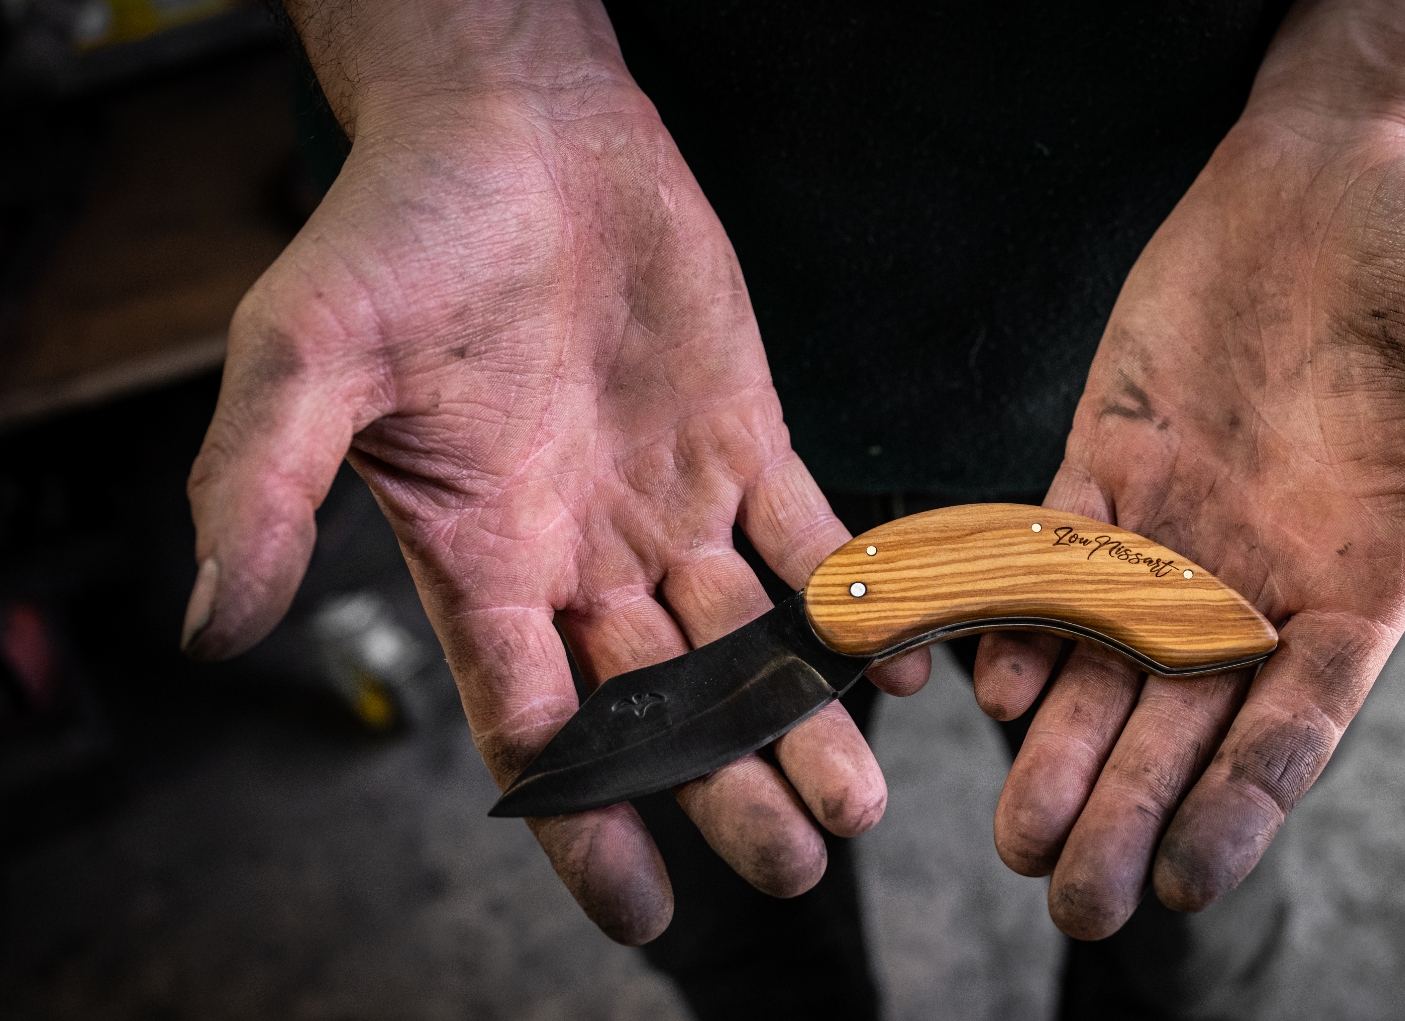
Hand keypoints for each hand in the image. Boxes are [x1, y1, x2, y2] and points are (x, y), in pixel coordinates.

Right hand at [182, 3, 927, 943]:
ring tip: (861, 799)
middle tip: (797, 859)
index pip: (533, 725)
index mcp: (481, 562)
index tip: (642, 904)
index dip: (583, 817)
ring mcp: (669, 501)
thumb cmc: (399, 232)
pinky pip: (808, 534)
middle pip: (661, 703)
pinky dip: (850, 597)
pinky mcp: (743, 437)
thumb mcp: (306, 356)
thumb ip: (265, 488)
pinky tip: (894, 659)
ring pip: (744, 639)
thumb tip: (210, 625)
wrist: (512, 126)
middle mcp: (581, 555)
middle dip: (725, 784)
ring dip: (801, 716)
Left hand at [974, 1, 1404, 938]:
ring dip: (1059, 739)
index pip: (1295, 720)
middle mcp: (1258, 567)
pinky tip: (989, 678)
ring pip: (1105, 652)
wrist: (1364, 159)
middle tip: (1072, 900)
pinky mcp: (1111, 447)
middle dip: (1126, 804)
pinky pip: (1052, 546)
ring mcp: (1177, 513)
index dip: (1242, 802)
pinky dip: (1020, 606)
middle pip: (1183, 716)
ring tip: (1018, 835)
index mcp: (1362, 578)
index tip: (1186, 882)